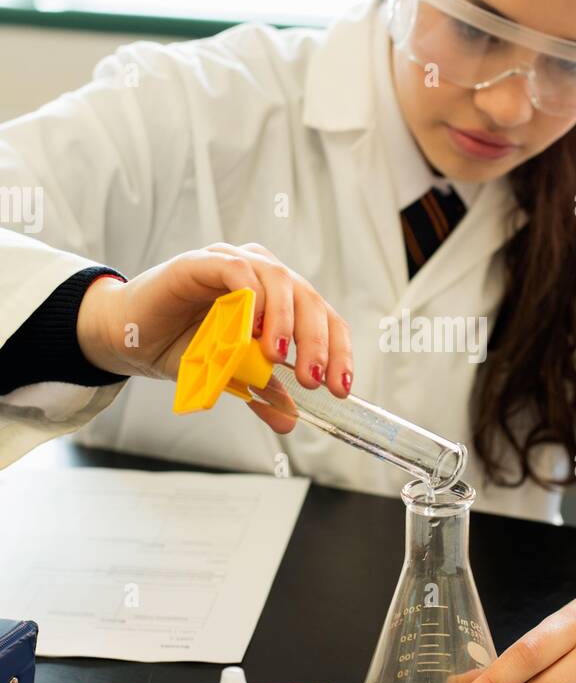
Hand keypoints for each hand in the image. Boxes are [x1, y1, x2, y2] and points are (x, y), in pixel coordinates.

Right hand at [75, 242, 353, 433]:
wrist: (128, 339)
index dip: (338, 350)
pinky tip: (249, 331)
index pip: (323, 318)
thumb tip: (292, 420)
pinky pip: (236, 272)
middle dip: (315, 341)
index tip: (340, 387)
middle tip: (311, 379)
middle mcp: (262, 274)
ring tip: (277, 358)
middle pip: (308, 298)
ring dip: (285, 320)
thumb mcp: (230, 376)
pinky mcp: (201, 263)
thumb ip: (261, 391)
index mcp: (279, 298)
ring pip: (278, 280)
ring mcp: (233, 263)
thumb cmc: (181, 348)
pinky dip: (248, 298)